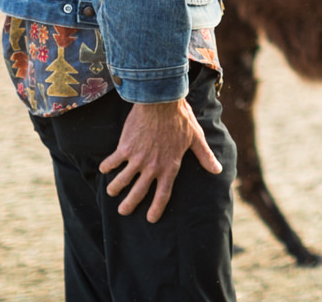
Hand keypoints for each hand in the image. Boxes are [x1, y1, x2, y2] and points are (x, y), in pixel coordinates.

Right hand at [100, 98, 220, 222]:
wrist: (162, 101)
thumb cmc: (181, 119)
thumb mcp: (196, 138)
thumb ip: (205, 156)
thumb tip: (218, 170)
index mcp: (170, 166)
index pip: (163, 194)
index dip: (157, 208)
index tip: (151, 219)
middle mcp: (152, 166)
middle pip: (138, 193)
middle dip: (129, 205)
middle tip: (123, 212)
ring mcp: (137, 159)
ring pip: (121, 181)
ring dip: (115, 188)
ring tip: (111, 192)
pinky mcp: (124, 148)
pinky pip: (111, 163)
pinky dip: (106, 167)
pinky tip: (104, 169)